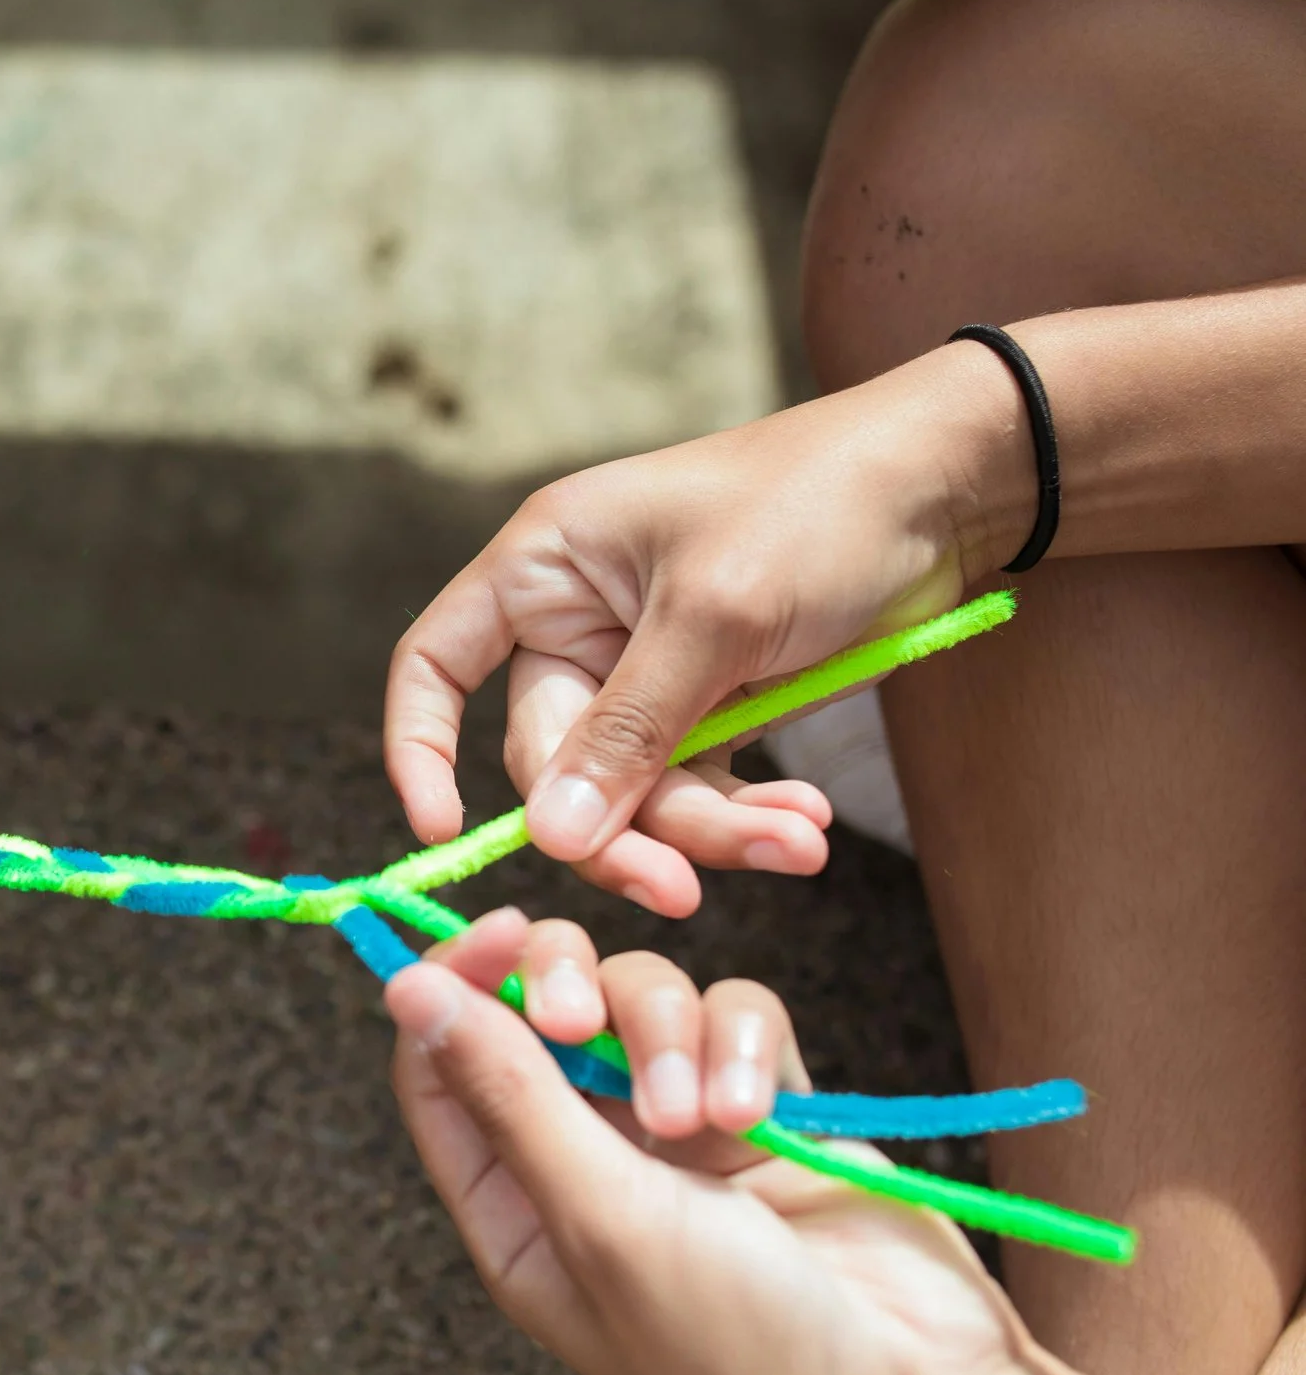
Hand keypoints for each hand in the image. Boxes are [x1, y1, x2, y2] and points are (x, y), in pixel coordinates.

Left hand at [384, 913, 1038, 1374]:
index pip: (446, 1067)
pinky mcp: (770, 1106)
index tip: (498, 931)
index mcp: (516, 1210)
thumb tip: (405, 992)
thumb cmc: (733, 1352)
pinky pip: (737, 1017)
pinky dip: (745, 1043)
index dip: (456, 987)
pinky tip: (761, 1110)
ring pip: (643, 1001)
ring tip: (704, 1119)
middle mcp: (587, 1162)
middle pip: (540, 1012)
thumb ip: (508, 1093)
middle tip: (583, 1015)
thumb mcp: (598, 1219)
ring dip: (669, 1033)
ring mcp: (680, 1132)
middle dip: (566, 987)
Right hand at [385, 342, 1022, 913]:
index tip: (443, 832)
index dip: (419, 748)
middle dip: (625, 824)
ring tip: (798, 844)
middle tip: (685, 890)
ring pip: (633, 793)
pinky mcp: (713, 706)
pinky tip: (806, 826)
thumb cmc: (819, 505)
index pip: (435, 664)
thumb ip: (630, 731)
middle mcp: (578, 623)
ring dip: (708, 832)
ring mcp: (646, 671)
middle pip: (553, 762)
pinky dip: (748, 817)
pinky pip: (699, 790)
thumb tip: (550, 838)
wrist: (954, 484)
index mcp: (545, 567)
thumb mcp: (715, 616)